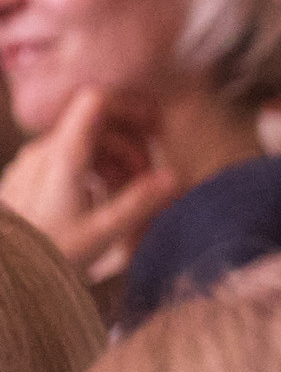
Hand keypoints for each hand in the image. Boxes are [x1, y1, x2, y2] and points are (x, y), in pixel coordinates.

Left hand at [0, 87, 179, 275]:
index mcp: (63, 156)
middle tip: (147, 179)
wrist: (4, 271)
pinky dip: (92, 169)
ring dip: (113, 160)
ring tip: (126, 194)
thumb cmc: (49, 253)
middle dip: (130, 146)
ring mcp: (31, 162)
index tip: (154, 129)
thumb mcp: (102, 232)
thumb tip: (173, 177)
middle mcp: (43, 151)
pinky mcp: (26, 176)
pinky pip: (66, 159)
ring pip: (83, 143)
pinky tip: (99, 199)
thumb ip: (140, 201)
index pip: (96, 101)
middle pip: (97, 125)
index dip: (129, 107)